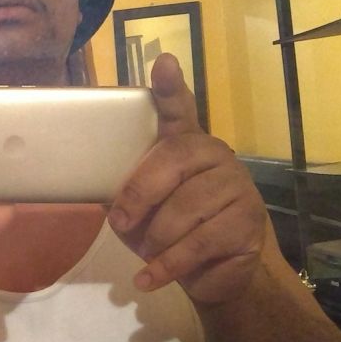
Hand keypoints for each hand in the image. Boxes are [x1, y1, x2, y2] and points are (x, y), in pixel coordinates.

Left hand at [107, 54, 266, 305]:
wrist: (215, 275)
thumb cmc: (170, 232)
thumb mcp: (140, 210)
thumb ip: (124, 189)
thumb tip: (93, 181)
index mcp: (186, 146)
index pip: (178, 110)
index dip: (170, 88)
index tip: (164, 63)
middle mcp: (216, 156)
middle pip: (172, 163)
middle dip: (138, 196)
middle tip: (121, 223)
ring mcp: (237, 187)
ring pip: (183, 210)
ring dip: (155, 239)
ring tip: (149, 254)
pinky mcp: (248, 223)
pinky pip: (197, 244)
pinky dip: (166, 266)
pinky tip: (149, 278)